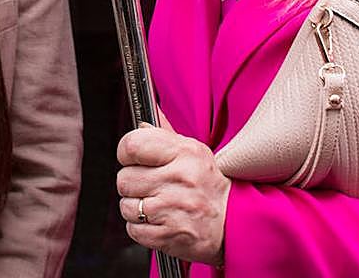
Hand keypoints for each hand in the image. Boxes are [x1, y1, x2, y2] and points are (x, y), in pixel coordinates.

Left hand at [115, 124, 230, 265]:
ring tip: (157, 205)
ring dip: (136, 208)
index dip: (126, 152)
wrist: (234, 223)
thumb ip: (164, 136)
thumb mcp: (194, 152)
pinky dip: (141, 228)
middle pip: (124, 178)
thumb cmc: (209, 185)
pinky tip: (159, 221)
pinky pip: (133, 229)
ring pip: (126, 206)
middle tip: (150, 186)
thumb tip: (141, 123)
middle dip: (132, 184)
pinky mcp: (169, 235)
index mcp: (184, 152)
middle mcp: (180, 178)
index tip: (130, 158)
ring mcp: (173, 208)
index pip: (133, 144)